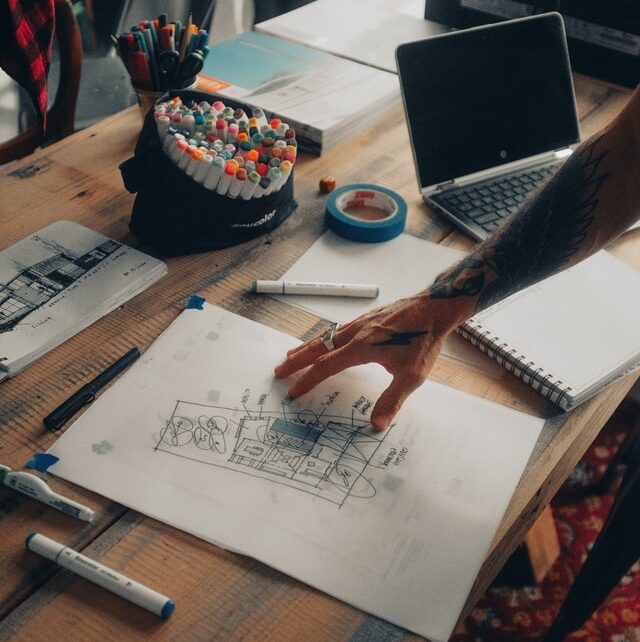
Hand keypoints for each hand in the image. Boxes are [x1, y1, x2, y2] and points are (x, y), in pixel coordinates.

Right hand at [274, 290, 470, 431]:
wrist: (434, 308)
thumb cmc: (424, 340)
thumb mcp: (411, 376)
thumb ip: (392, 400)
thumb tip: (376, 425)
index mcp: (361, 347)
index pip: (326, 366)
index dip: (307, 380)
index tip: (293, 392)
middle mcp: (355, 332)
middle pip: (317, 347)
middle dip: (296, 361)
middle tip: (278, 371)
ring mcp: (360, 323)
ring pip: (325, 336)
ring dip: (306, 347)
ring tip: (291, 356)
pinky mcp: (367, 318)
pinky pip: (336, 330)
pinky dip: (322, 338)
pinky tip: (324, 341)